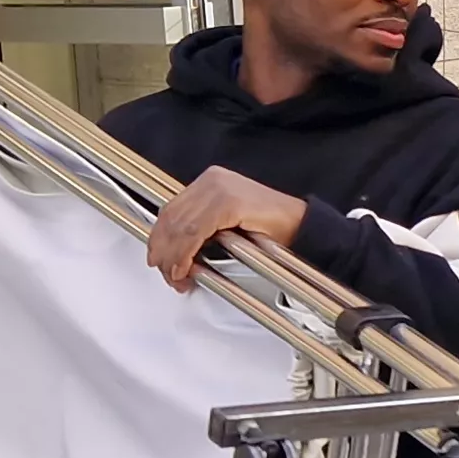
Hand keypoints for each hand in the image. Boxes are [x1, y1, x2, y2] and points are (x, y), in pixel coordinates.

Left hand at [146, 165, 306, 292]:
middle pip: (170, 218)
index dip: (158, 238)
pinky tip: (186, 268)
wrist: (301, 225)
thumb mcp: (227, 224)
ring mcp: (220, 189)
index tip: (157, 260)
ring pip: (179, 227)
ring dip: (172, 257)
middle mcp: (211, 179)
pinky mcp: (228, 202)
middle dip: (163, 251)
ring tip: (177, 277)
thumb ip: (201, 228)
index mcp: (210, 180)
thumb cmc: (270, 229)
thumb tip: (172, 251)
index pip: (170, 210)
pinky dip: (185, 253)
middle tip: (167, 275)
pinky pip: (194, 232)